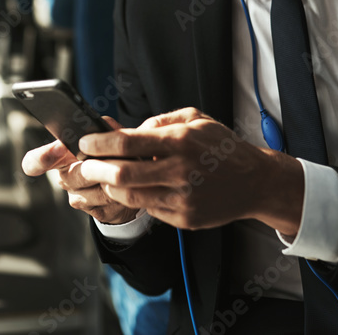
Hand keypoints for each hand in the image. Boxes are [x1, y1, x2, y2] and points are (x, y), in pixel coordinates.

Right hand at [21, 116, 139, 224]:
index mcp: (60, 156)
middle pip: (74, 175)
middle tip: (115, 159)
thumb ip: (103, 127)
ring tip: (129, 168)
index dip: (42, 158)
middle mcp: (65, 178)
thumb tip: (102, 126)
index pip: (35, 161)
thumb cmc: (112, 152)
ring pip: (96, 190)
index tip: (60, 149)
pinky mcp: (97, 212)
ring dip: (115, 179)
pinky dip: (124, 191)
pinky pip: (111, 202)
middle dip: (97, 167)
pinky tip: (130, 184)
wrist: (129, 182)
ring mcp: (79, 198)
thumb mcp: (108, 135)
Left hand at [77, 108, 305, 232]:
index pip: (127, 142)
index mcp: (180, 140)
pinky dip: (135, 200)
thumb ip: (160, 121)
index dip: (99, 143)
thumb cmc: (221, 147)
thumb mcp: (195, 119)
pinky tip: (132, 190)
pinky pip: (148, 210)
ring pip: (130, 197)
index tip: (85, 142)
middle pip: (122, 174)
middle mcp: (180, 170)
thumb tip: (129, 131)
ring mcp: (183, 197)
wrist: (254, 181)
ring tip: (104, 179)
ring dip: (109, 188)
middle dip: (94, 170)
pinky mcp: (185, 218)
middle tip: (83, 166)